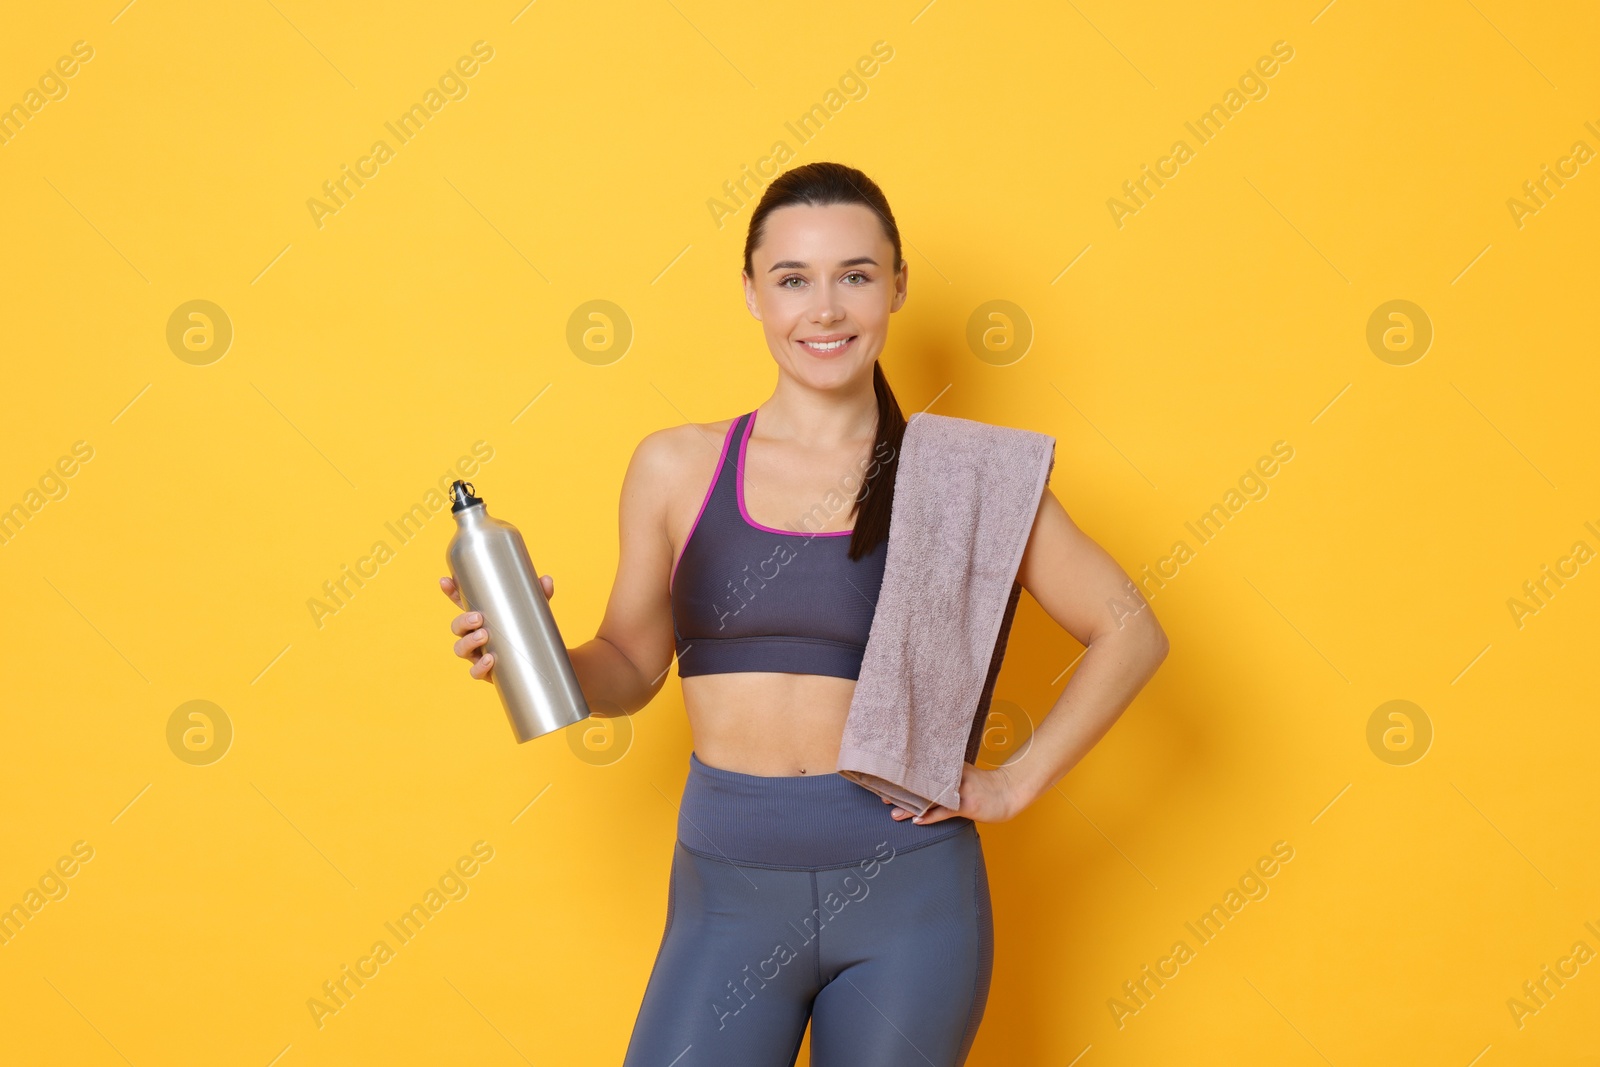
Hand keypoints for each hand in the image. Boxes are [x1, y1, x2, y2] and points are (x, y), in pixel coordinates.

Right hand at [440, 573, 553, 681]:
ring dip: (468, 642)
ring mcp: (478, 654)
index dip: (451, 592)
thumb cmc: (529, 630)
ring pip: (460, 649)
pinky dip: (480, 666)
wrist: (538, 661)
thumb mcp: (534, 611)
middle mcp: (474, 635)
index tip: (445, 581)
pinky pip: (475, 671)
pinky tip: (490, 660)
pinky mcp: (486, 672)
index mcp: (482, 616)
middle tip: (478, 618)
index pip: (461, 603)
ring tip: (483, 635)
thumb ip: (540, 595)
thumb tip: (546, 581)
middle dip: (463, 621)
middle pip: (457, 627)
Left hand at [884, 762, 1025, 824]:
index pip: (924, 767)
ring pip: (931, 798)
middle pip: (923, 782)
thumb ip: (945, 773)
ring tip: (894, 812)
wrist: (1008, 792)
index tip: (885, 777)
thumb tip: (922, 779)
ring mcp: (961, 790)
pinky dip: (930, 817)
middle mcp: (954, 776)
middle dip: (902, 790)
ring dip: (911, 806)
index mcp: (951, 766)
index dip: (904, 774)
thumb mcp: (963, 773)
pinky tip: (917, 820)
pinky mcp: (968, 805)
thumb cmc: (982, 784)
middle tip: (883, 795)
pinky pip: (945, 812)